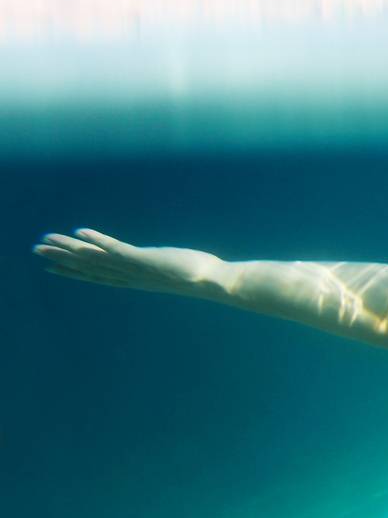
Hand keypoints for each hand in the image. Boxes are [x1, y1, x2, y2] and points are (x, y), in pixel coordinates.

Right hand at [32, 229, 228, 297]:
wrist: (219, 284)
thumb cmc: (206, 279)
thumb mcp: (179, 273)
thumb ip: (168, 269)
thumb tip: (172, 267)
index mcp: (138, 280)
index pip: (101, 276)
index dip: (76, 272)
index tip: (55, 266)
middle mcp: (133, 276)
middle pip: (90, 268)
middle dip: (63, 259)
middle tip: (38, 250)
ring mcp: (138, 268)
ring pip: (96, 259)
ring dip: (71, 249)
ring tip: (47, 239)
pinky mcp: (147, 260)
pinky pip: (116, 250)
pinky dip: (99, 242)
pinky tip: (81, 232)